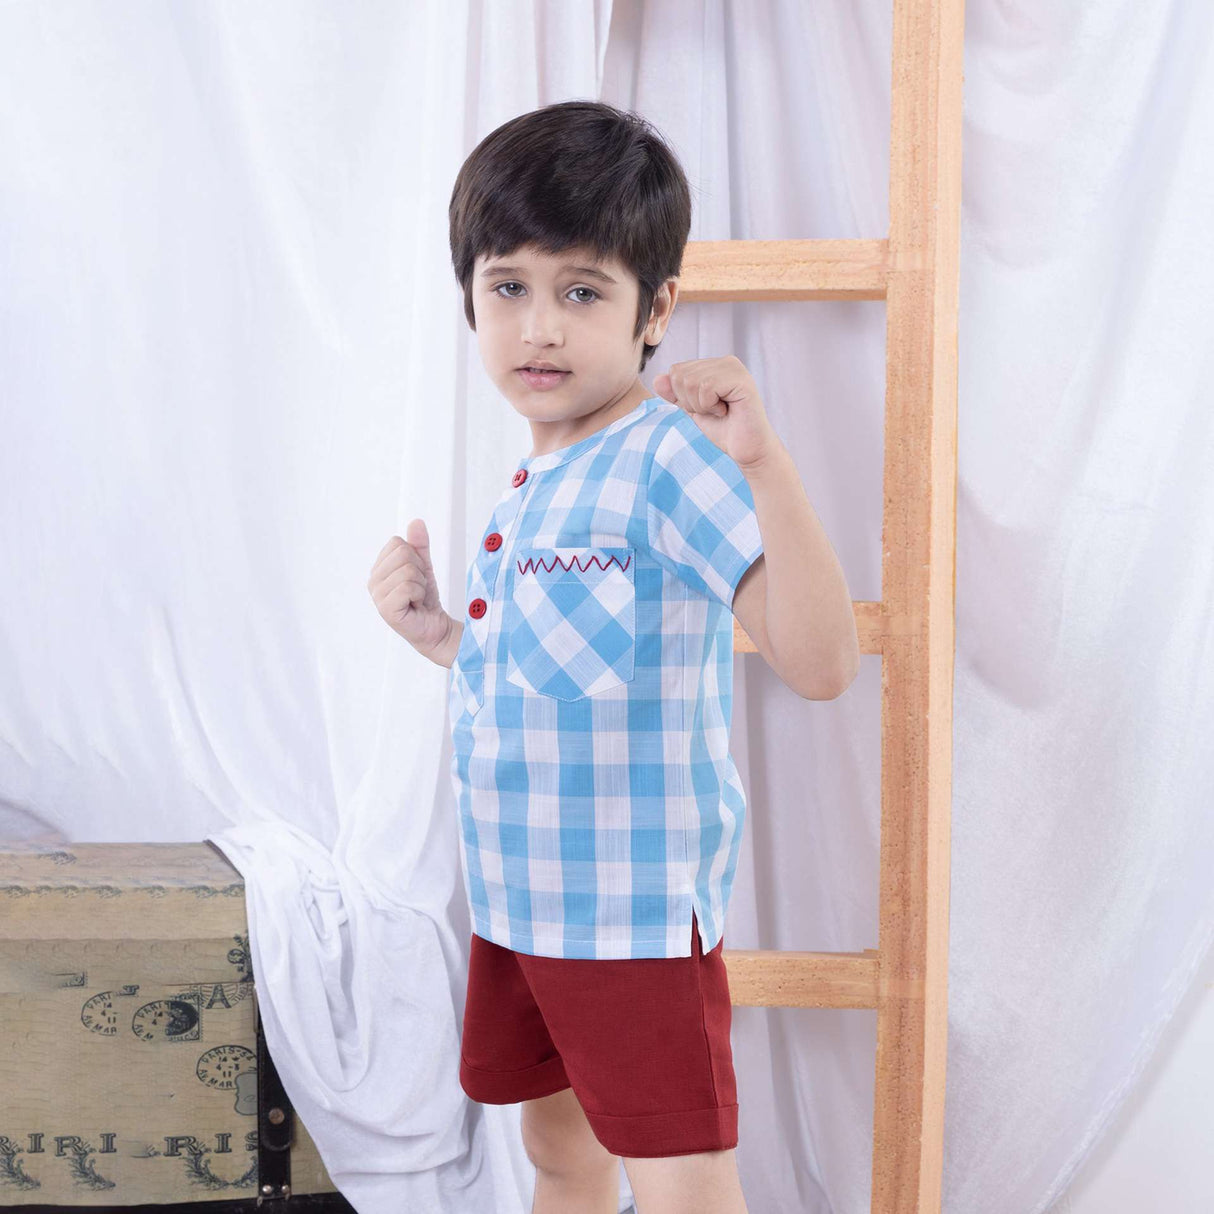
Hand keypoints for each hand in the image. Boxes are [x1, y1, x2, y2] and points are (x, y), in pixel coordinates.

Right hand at [367, 519, 451, 656]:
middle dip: (419, 571)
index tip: (416, 576)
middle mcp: (373, 581)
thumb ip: (419, 544)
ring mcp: (377, 596)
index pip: (397, 543)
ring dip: (420, 585)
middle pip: (403, 554)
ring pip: (407, 570)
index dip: (415, 557)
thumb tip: (416, 521)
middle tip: (418, 589)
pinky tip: (415, 605)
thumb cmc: (425, 599)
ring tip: (416, 598)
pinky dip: (418, 595)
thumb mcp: (423, 566)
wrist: (434, 626)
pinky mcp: (386, 609)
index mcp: (378, 568)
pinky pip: (407, 587)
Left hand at [652, 355, 780, 471]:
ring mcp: (734, 368)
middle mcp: (726, 361)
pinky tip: (727, 411)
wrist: (747, 449)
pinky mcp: (741, 380)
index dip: (683, 397)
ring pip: (691, 381)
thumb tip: (657, 379)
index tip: (706, 407)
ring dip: (701, 405)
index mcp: (714, 365)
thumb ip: (675, 394)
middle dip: (690, 401)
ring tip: (721, 411)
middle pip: (680, 375)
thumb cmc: (724, 429)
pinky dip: (710, 406)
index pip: (676, 371)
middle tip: (714, 411)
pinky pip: (706, 387)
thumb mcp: (693, 410)